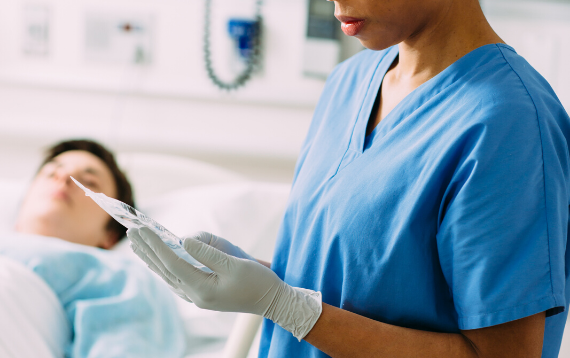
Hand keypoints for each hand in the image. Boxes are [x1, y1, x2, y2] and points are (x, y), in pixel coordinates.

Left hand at [127, 227, 321, 340]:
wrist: (273, 302)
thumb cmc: (258, 282)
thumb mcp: (235, 264)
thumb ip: (208, 253)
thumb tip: (183, 241)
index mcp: (202, 289)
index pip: (172, 263)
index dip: (156, 245)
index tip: (143, 229)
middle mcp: (195, 296)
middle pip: (165, 270)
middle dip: (148, 250)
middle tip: (132, 232)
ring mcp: (197, 297)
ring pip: (167, 276)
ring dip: (152, 259)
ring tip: (137, 244)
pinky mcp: (202, 295)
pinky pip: (175, 279)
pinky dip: (163, 267)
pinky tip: (157, 261)